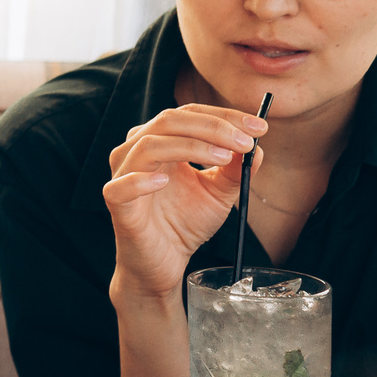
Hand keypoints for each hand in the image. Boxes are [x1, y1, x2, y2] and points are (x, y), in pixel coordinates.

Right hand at [103, 102, 264, 301]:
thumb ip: (233, 169)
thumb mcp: (218, 192)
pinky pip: (122, 186)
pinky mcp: (116, 202)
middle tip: (246, 141)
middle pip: (169, 121)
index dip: (224, 116)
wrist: (164, 261)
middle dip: (212, 127)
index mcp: (160, 141)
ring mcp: (123, 174)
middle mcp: (137, 150)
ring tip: (223, 157)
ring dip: (190, 146)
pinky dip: (141, 180)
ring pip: (149, 146)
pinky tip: (164, 181)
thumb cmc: (185, 222)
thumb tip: (256, 145)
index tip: (260, 126)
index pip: (188, 114)